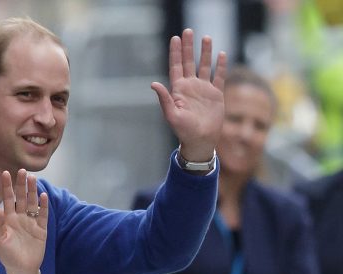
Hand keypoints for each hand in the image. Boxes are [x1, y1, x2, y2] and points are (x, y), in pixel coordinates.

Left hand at [0, 169, 47, 273]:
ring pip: (33, 203)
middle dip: (21, 184)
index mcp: (8, 219)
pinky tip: (43, 196)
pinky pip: (43, 215)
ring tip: (33, 179)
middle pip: (21, 197)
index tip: (5, 173)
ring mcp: (31, 222)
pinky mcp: (41, 229)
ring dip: (33, 191)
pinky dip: (43, 206)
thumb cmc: (7, 256)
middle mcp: (20, 217)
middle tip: (22, 171)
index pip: (7, 199)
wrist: (22, 269)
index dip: (6, 187)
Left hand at [152, 28, 226, 161]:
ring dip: (205, 52)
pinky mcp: (216, 94)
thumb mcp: (172, 115)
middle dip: (188, 46)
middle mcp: (190, 86)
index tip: (175, 38)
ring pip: (204, 66)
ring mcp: (203, 89)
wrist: (200, 140)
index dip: (175, 52)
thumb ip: (164, 99)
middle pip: (189, 61)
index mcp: (178, 89)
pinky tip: (221, 55)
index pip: (176, 66)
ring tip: (206, 38)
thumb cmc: (183, 130)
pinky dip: (221, 66)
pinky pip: (219, 76)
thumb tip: (153, 83)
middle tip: (188, 31)